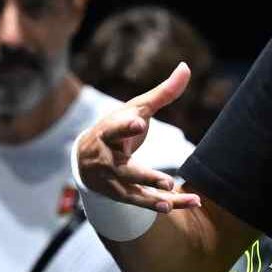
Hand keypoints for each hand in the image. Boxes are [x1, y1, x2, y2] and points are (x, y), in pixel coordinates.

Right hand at [73, 63, 201, 212]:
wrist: (86, 159)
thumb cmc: (118, 127)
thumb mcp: (136, 108)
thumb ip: (163, 92)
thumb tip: (186, 66)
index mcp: (109, 133)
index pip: (115, 129)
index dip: (126, 126)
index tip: (137, 121)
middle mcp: (108, 160)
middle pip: (125, 170)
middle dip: (145, 176)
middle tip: (166, 181)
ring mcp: (114, 181)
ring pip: (135, 192)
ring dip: (154, 199)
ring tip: (172, 201)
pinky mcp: (121, 195)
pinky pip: (143, 203)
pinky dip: (161, 204)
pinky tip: (180, 203)